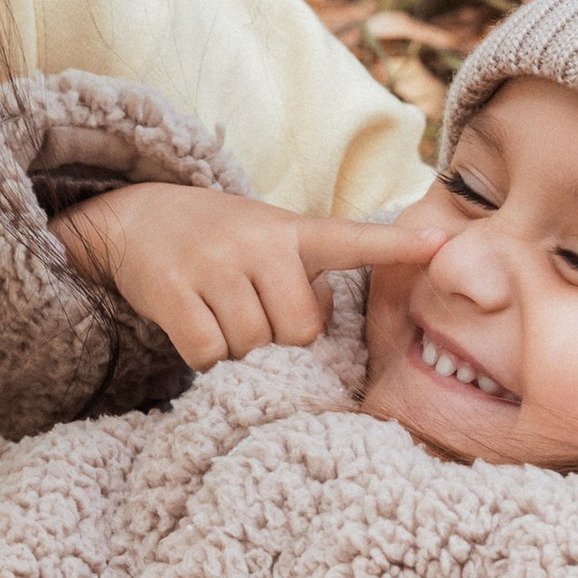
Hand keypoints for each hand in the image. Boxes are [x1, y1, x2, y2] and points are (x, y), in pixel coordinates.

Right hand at [53, 181, 453, 371]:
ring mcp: (213, 264)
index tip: (444, 244)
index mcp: (290, 232)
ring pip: (251, 347)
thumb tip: (319, 335)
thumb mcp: (268, 239)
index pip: (351, 240)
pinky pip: (207, 353)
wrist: (133, 218)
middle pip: (298, 330)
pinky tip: (197, 330)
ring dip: (238, 352)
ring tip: (221, 318)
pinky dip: (204, 359)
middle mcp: (256, 242)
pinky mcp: (171, 289)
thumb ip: (305, 274)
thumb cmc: (219, 242)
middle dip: (279, 340)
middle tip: (254, 318)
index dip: (397, 247)